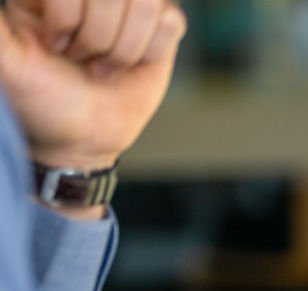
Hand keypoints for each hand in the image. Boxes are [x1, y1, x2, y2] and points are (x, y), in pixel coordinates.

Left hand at [0, 0, 186, 172]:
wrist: (84, 140)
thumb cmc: (43, 102)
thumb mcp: (8, 62)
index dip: (68, 17)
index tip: (54, 46)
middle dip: (98, 38)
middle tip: (82, 59)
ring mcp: (129, 7)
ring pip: (146, 4)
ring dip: (124, 49)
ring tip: (105, 67)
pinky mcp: (161, 28)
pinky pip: (171, 22)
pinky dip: (152, 51)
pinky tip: (135, 65)